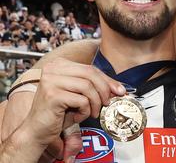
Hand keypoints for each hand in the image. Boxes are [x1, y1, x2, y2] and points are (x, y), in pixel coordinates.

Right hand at [2, 59, 124, 160]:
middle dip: (105, 89)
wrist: (37, 130)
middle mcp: (52, 69)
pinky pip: (81, 100)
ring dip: (95, 103)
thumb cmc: (58, 112)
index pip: (90, 68)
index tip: (120, 90)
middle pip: (91, 74)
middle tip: (107, 103)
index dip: (107, 80)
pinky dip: (85, 111)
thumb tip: (118, 88)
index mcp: (59, 64)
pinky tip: (77, 116)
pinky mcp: (52, 95)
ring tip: (92, 112)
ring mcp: (51, 81)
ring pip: (88, 87)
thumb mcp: (79, 94)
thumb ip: (95, 87)